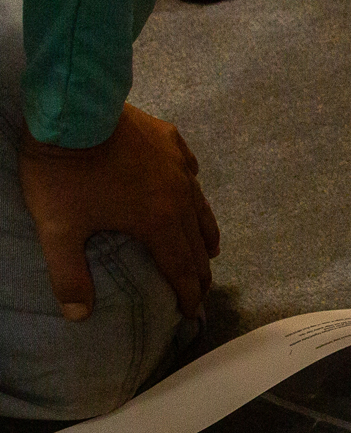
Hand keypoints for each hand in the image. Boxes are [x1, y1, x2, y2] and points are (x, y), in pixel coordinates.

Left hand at [17, 104, 219, 318]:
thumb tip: (78, 316)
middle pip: (196, 241)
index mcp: (158, 222)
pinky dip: (191, 189)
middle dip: (200, 269)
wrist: (74, 115)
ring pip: (200, 205)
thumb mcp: (58, 230)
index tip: (192, 312)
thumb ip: (69, 275)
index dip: (188, 293)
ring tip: (209, 248)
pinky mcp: (171, 140)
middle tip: (202, 288)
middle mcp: (178, 196)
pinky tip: (189, 186)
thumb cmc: (65, 176)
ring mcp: (178, 165)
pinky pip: (190, 169)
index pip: (180, 267)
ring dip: (204, 233)